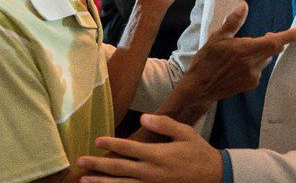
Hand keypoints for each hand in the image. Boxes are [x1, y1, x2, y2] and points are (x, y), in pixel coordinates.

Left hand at [77, 114, 221, 182]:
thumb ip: (164, 124)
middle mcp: (151, 172)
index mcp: (158, 155)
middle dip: (97, 165)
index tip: (97, 140)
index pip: (128, 148)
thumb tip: (143, 118)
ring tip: (84, 181)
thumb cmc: (199, 152)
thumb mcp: (186, 133)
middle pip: (119, 169)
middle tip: (79, 162)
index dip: (111, 144)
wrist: (215, 176)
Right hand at [183, 2, 295, 103]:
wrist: (200, 88)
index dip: (289, 36)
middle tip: (266, 34)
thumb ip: (233, 22)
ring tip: (243, 51)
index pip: (274, 42)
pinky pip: (259, 69)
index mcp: (245, 50)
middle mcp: (253, 64)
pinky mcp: (251, 84)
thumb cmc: (206, 60)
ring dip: (262, 53)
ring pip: (265, 59)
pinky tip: (240, 64)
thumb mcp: (216, 37)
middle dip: (273, 41)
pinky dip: (255, 63)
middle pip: (273, 50)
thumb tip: (244, 5)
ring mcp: (253, 76)